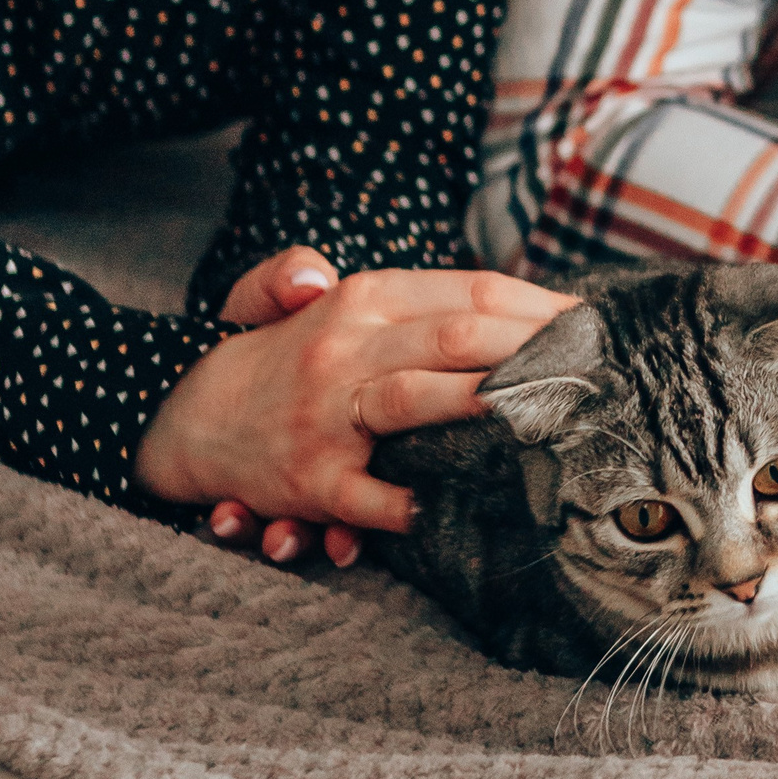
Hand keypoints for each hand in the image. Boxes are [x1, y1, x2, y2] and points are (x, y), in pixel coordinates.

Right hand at [145, 253, 576, 565]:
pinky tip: (448, 503)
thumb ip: (370, 274)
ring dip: (487, 402)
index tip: (589, 323)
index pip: (469, 291)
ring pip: (418, 398)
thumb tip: (400, 277)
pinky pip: (367, 493)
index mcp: (364, 298)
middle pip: (459, 337)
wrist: (183, 417)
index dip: (538, 305)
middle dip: (535, 348)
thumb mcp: (307, 291)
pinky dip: (406, 503)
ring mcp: (329, 413)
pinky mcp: (312, 476)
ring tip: (546, 409)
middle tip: (593, 365)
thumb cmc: (281, 355)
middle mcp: (348, 348)